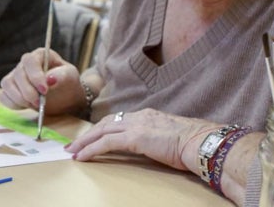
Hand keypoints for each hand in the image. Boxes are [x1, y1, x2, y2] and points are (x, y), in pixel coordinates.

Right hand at [0, 48, 83, 114]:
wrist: (64, 98)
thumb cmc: (67, 84)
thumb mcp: (70, 77)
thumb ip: (62, 76)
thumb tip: (50, 79)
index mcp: (39, 55)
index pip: (30, 61)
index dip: (35, 76)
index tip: (44, 90)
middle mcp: (24, 64)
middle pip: (18, 74)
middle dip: (28, 91)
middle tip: (39, 102)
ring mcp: (15, 77)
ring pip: (7, 85)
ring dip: (19, 98)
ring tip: (34, 104)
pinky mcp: (10, 90)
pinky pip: (3, 96)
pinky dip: (13, 104)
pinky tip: (26, 106)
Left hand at [65, 109, 219, 170]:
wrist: (200, 141)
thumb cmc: (193, 143)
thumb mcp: (171, 137)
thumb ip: (158, 138)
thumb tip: (155, 145)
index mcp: (148, 116)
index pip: (119, 120)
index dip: (103, 128)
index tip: (92, 136)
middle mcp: (139, 116)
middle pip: (105, 123)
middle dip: (88, 134)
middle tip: (74, 144)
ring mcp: (136, 125)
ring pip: (101, 131)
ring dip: (85, 141)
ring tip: (73, 151)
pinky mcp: (134, 137)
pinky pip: (106, 143)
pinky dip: (91, 149)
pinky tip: (82, 157)